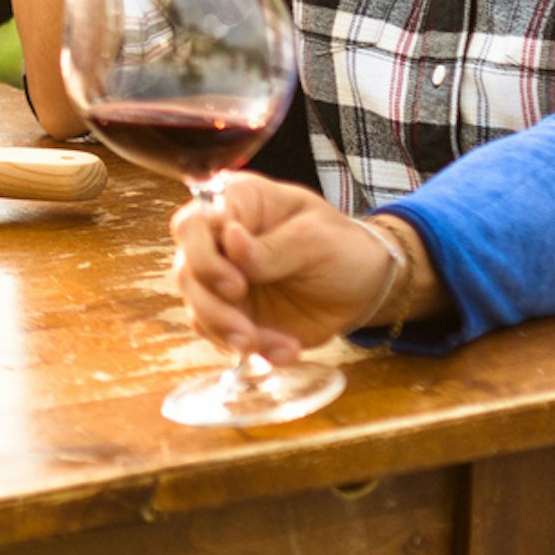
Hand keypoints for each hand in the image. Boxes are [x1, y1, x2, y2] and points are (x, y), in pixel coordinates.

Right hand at [170, 171, 404, 364]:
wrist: (366, 287)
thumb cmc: (343, 247)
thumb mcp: (316, 240)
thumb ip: (273, 246)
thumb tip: (230, 240)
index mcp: (237, 204)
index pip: (193, 225)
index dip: (203, 257)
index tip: (236, 285)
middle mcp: (220, 241)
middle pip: (188, 271)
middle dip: (213, 308)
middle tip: (247, 332)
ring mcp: (223, 279)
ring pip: (198, 308)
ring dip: (229, 333)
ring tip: (274, 347)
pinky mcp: (233, 313)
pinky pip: (221, 335)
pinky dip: (252, 350)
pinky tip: (285, 351)